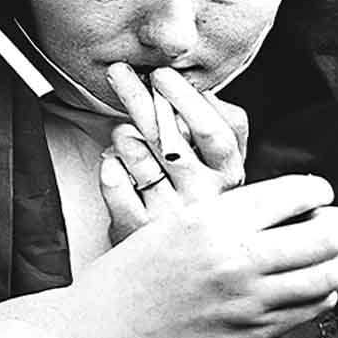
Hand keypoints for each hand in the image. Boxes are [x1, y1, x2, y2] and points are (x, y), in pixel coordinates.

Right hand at [62, 171, 337, 337]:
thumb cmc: (141, 266)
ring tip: (326, 254)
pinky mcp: (253, 331)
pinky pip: (312, 307)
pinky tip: (307, 282)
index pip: (298, 193)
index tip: (317, 193)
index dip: (318, 189)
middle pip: (328, 235)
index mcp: (217, 221)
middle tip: (334, 222)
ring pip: (330, 275)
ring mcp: (250, 300)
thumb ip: (236, 212)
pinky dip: (321, 290)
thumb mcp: (181, 218)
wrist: (112, 323)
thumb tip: (295, 203)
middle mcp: (238, 259)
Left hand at [103, 64, 249, 229]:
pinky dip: (108, 164)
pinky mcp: (135, 231)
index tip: (161, 74)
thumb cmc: (201, 201)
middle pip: (168, 139)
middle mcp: (201, 200)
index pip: (213, 132)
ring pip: (135, 158)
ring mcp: (167, 219)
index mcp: (229, 178)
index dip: (186, 100)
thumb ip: (227, 127)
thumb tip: (207, 92)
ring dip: (123, 134)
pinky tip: (113, 162)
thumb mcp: (226, 168)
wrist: (179, 264)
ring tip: (124, 132)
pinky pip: (112, 183)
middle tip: (118, 72)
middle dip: (139, 98)